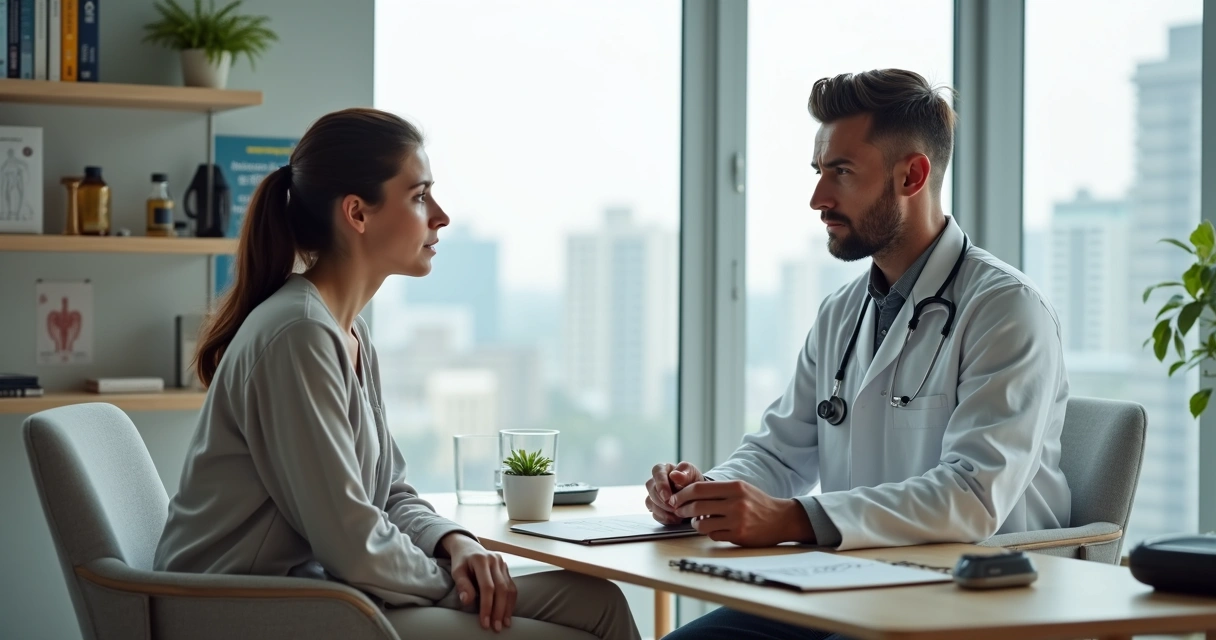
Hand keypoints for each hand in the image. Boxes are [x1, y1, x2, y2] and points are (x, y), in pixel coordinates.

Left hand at [441, 533, 516, 631]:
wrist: (468, 547)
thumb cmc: (461, 562)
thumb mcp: (457, 571)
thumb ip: (462, 585)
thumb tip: (466, 601)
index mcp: (481, 560)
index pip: (487, 587)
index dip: (487, 606)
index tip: (485, 622)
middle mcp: (495, 560)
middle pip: (501, 589)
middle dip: (499, 610)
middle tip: (496, 627)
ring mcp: (503, 564)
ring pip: (509, 589)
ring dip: (507, 608)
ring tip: (504, 624)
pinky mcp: (506, 569)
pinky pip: (512, 587)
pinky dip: (510, 602)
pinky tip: (507, 613)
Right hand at [646, 461, 703, 524]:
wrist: (698, 495)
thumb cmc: (693, 480)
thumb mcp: (692, 474)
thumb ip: (684, 475)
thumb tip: (674, 475)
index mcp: (663, 469)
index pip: (657, 472)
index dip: (661, 485)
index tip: (667, 496)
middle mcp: (655, 481)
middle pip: (651, 489)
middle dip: (662, 500)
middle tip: (674, 507)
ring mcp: (654, 495)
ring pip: (650, 502)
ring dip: (663, 510)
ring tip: (677, 514)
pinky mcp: (655, 507)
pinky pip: (654, 514)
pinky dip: (664, 518)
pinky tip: (675, 519)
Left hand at [670, 480, 815, 546]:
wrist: (782, 519)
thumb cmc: (758, 502)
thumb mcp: (741, 488)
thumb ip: (718, 490)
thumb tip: (689, 495)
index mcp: (734, 487)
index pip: (699, 489)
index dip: (682, 494)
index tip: (675, 499)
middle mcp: (735, 503)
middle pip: (697, 506)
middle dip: (682, 510)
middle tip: (679, 511)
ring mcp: (737, 521)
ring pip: (702, 524)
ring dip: (695, 524)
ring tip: (697, 522)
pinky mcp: (739, 536)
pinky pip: (713, 535)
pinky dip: (709, 533)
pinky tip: (713, 529)